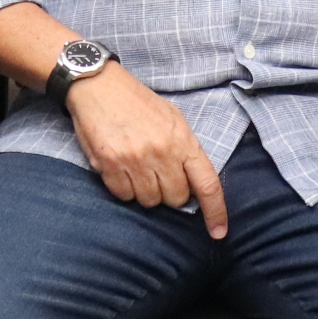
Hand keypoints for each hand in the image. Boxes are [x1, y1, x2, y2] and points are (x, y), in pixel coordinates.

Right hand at [63, 65, 227, 235]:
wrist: (98, 86)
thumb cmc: (138, 103)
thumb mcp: (173, 119)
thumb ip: (186, 151)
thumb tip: (194, 186)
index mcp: (183, 140)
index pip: (207, 184)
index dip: (216, 212)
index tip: (218, 232)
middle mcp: (161, 152)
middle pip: (176, 199)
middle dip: (170, 193)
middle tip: (158, 172)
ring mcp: (135, 160)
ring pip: (149, 201)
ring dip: (145, 191)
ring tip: (137, 166)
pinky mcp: (109, 165)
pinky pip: (124, 196)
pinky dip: (123, 188)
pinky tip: (121, 167)